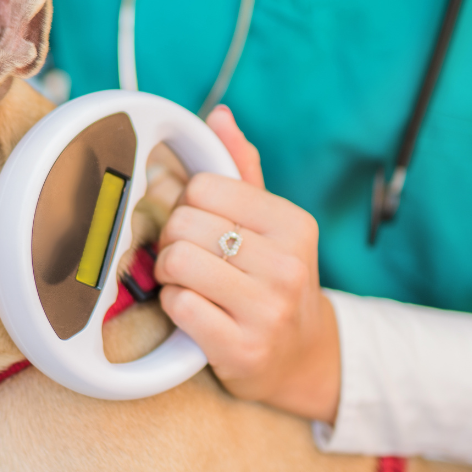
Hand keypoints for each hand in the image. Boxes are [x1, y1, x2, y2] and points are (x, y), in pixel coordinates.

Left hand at [153, 106, 340, 422]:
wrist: (301, 356)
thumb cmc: (274, 281)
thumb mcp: (271, 224)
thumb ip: (243, 169)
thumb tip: (219, 115)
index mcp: (294, 224)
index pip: (204, 187)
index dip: (188, 205)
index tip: (201, 226)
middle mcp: (287, 266)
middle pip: (184, 224)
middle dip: (173, 241)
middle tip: (188, 258)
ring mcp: (267, 310)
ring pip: (177, 263)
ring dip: (169, 275)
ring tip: (188, 284)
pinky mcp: (242, 348)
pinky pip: (178, 306)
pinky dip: (173, 307)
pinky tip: (193, 312)